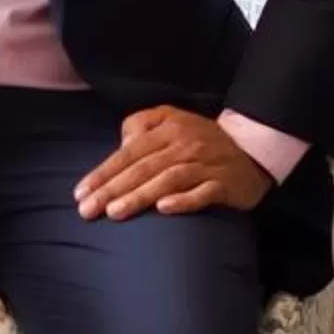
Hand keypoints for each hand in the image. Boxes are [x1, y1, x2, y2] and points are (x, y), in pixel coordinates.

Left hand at [74, 107, 274, 220]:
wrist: (253, 149)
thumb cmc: (201, 138)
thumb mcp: (171, 119)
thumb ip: (142, 125)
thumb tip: (120, 144)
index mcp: (168, 128)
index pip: (130, 151)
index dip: (104, 172)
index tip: (81, 192)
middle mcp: (186, 145)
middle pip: (144, 167)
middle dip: (113, 189)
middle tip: (89, 210)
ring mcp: (206, 164)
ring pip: (169, 180)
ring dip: (140, 196)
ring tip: (115, 213)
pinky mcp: (225, 184)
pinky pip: (203, 193)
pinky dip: (184, 201)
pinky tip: (163, 210)